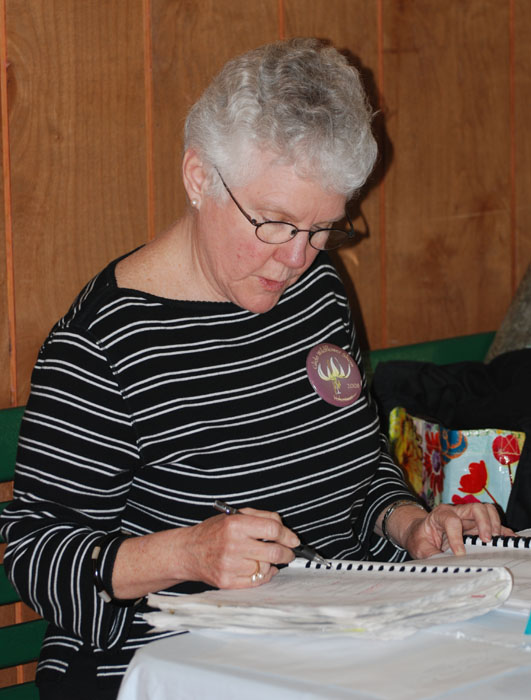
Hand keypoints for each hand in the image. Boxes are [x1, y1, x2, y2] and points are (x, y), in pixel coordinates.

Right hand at [176, 507, 299, 588]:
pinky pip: (257, 581)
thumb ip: (261, 517)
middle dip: (288, 553)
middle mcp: (233, 545)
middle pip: (274, 552)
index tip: (293, 539)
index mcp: (235, 525)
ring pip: (267, 568)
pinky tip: (260, 568)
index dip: (288, 535)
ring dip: (272, 564)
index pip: (272, 530)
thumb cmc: (214, 532)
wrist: (188, 551)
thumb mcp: (235, 515)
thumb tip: (284, 528)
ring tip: (265, 558)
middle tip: (289, 552)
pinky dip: (264, 575)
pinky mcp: (227, 582)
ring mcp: (230, 566)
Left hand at [400, 502, 513, 558]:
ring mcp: (468, 518)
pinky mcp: (476, 526)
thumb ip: (431, 554)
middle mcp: (456, 512)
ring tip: (494, 542)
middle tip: (486, 540)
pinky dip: (502, 531)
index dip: (456, 537)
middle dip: (484, 522)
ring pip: (487, 511)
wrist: (419, 531)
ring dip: (494, 525)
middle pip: (476, 508)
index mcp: (440, 515)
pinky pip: (493, 524)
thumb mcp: (419, 547)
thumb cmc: (420, 538)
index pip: (452, 521)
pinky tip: (508, 542)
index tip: (459, 554)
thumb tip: (444, 566)